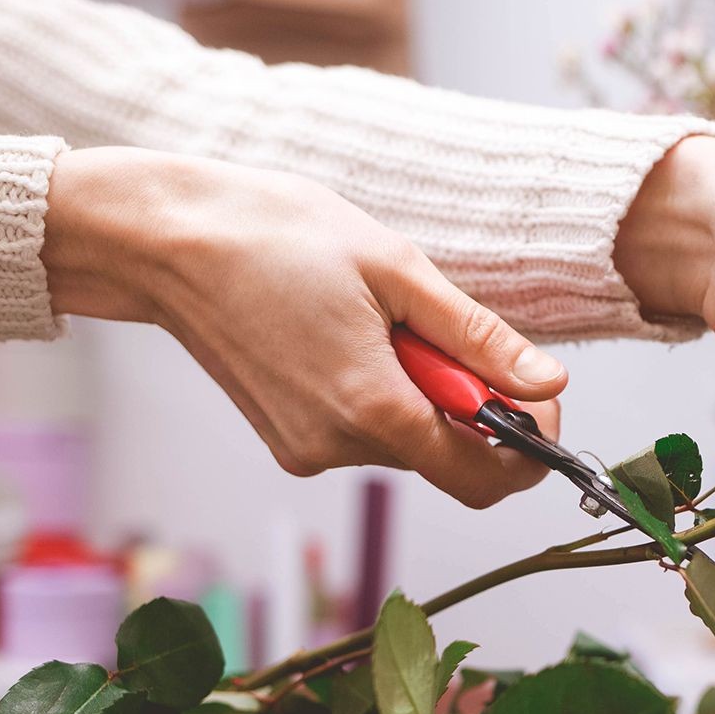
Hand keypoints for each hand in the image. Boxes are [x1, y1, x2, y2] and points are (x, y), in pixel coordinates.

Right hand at [40, 146, 566, 507]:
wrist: (166, 241)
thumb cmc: (277, 236)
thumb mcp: (398, 270)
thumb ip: (478, 338)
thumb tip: (548, 383)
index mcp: (373, 409)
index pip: (484, 476)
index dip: (528, 446)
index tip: (537, 397)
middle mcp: (338, 447)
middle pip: (447, 457)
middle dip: (469, 404)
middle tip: (443, 330)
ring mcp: (307, 450)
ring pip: (405, 442)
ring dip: (420, 391)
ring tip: (379, 319)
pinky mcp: (287, 442)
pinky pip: (363, 433)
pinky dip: (379, 394)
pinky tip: (346, 335)